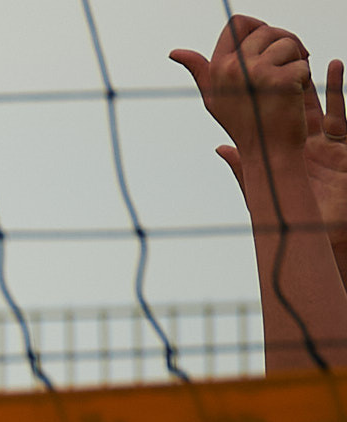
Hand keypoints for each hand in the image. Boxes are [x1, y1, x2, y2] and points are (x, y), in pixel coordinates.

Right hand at [173, 16, 314, 157]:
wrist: (267, 153)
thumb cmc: (245, 125)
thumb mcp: (215, 97)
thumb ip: (200, 71)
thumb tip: (174, 52)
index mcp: (218, 67)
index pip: (238, 23)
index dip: (259, 27)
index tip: (268, 43)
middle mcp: (234, 68)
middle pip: (268, 30)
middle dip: (283, 45)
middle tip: (285, 66)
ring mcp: (258, 73)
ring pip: (289, 44)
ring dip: (296, 62)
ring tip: (286, 85)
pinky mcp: (283, 80)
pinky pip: (302, 64)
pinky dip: (304, 80)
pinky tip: (293, 97)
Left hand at [207, 55, 346, 235]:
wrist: (318, 232)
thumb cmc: (290, 216)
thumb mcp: (264, 190)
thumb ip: (245, 168)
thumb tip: (222, 148)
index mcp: (284, 151)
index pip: (275, 116)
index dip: (270, 95)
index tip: (259, 73)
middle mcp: (305, 142)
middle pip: (299, 104)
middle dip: (293, 79)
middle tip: (284, 54)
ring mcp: (326, 142)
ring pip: (323, 104)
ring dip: (319, 82)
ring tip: (311, 57)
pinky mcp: (343, 147)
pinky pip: (342, 116)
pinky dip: (340, 94)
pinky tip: (335, 72)